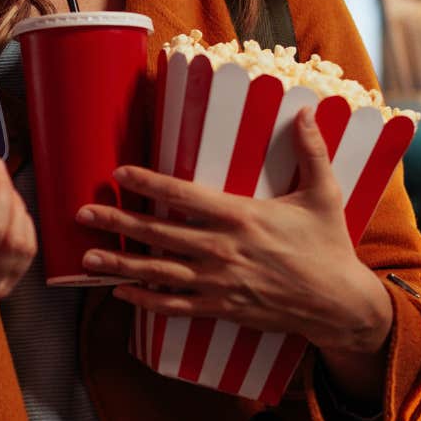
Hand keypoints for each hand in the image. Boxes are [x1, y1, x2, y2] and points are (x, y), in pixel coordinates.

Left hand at [84, 108, 393, 359]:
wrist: (338, 304)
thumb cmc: (330, 246)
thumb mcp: (325, 194)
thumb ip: (312, 152)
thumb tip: (307, 112)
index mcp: (242, 216)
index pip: (184, 195)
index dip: (148, 182)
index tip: (119, 173)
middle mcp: (223, 249)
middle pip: (159, 233)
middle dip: (117, 222)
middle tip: (82, 213)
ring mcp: (219, 282)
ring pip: (158, 271)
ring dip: (119, 265)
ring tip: (86, 258)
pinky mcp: (221, 307)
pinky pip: (174, 305)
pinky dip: (145, 300)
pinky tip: (120, 293)